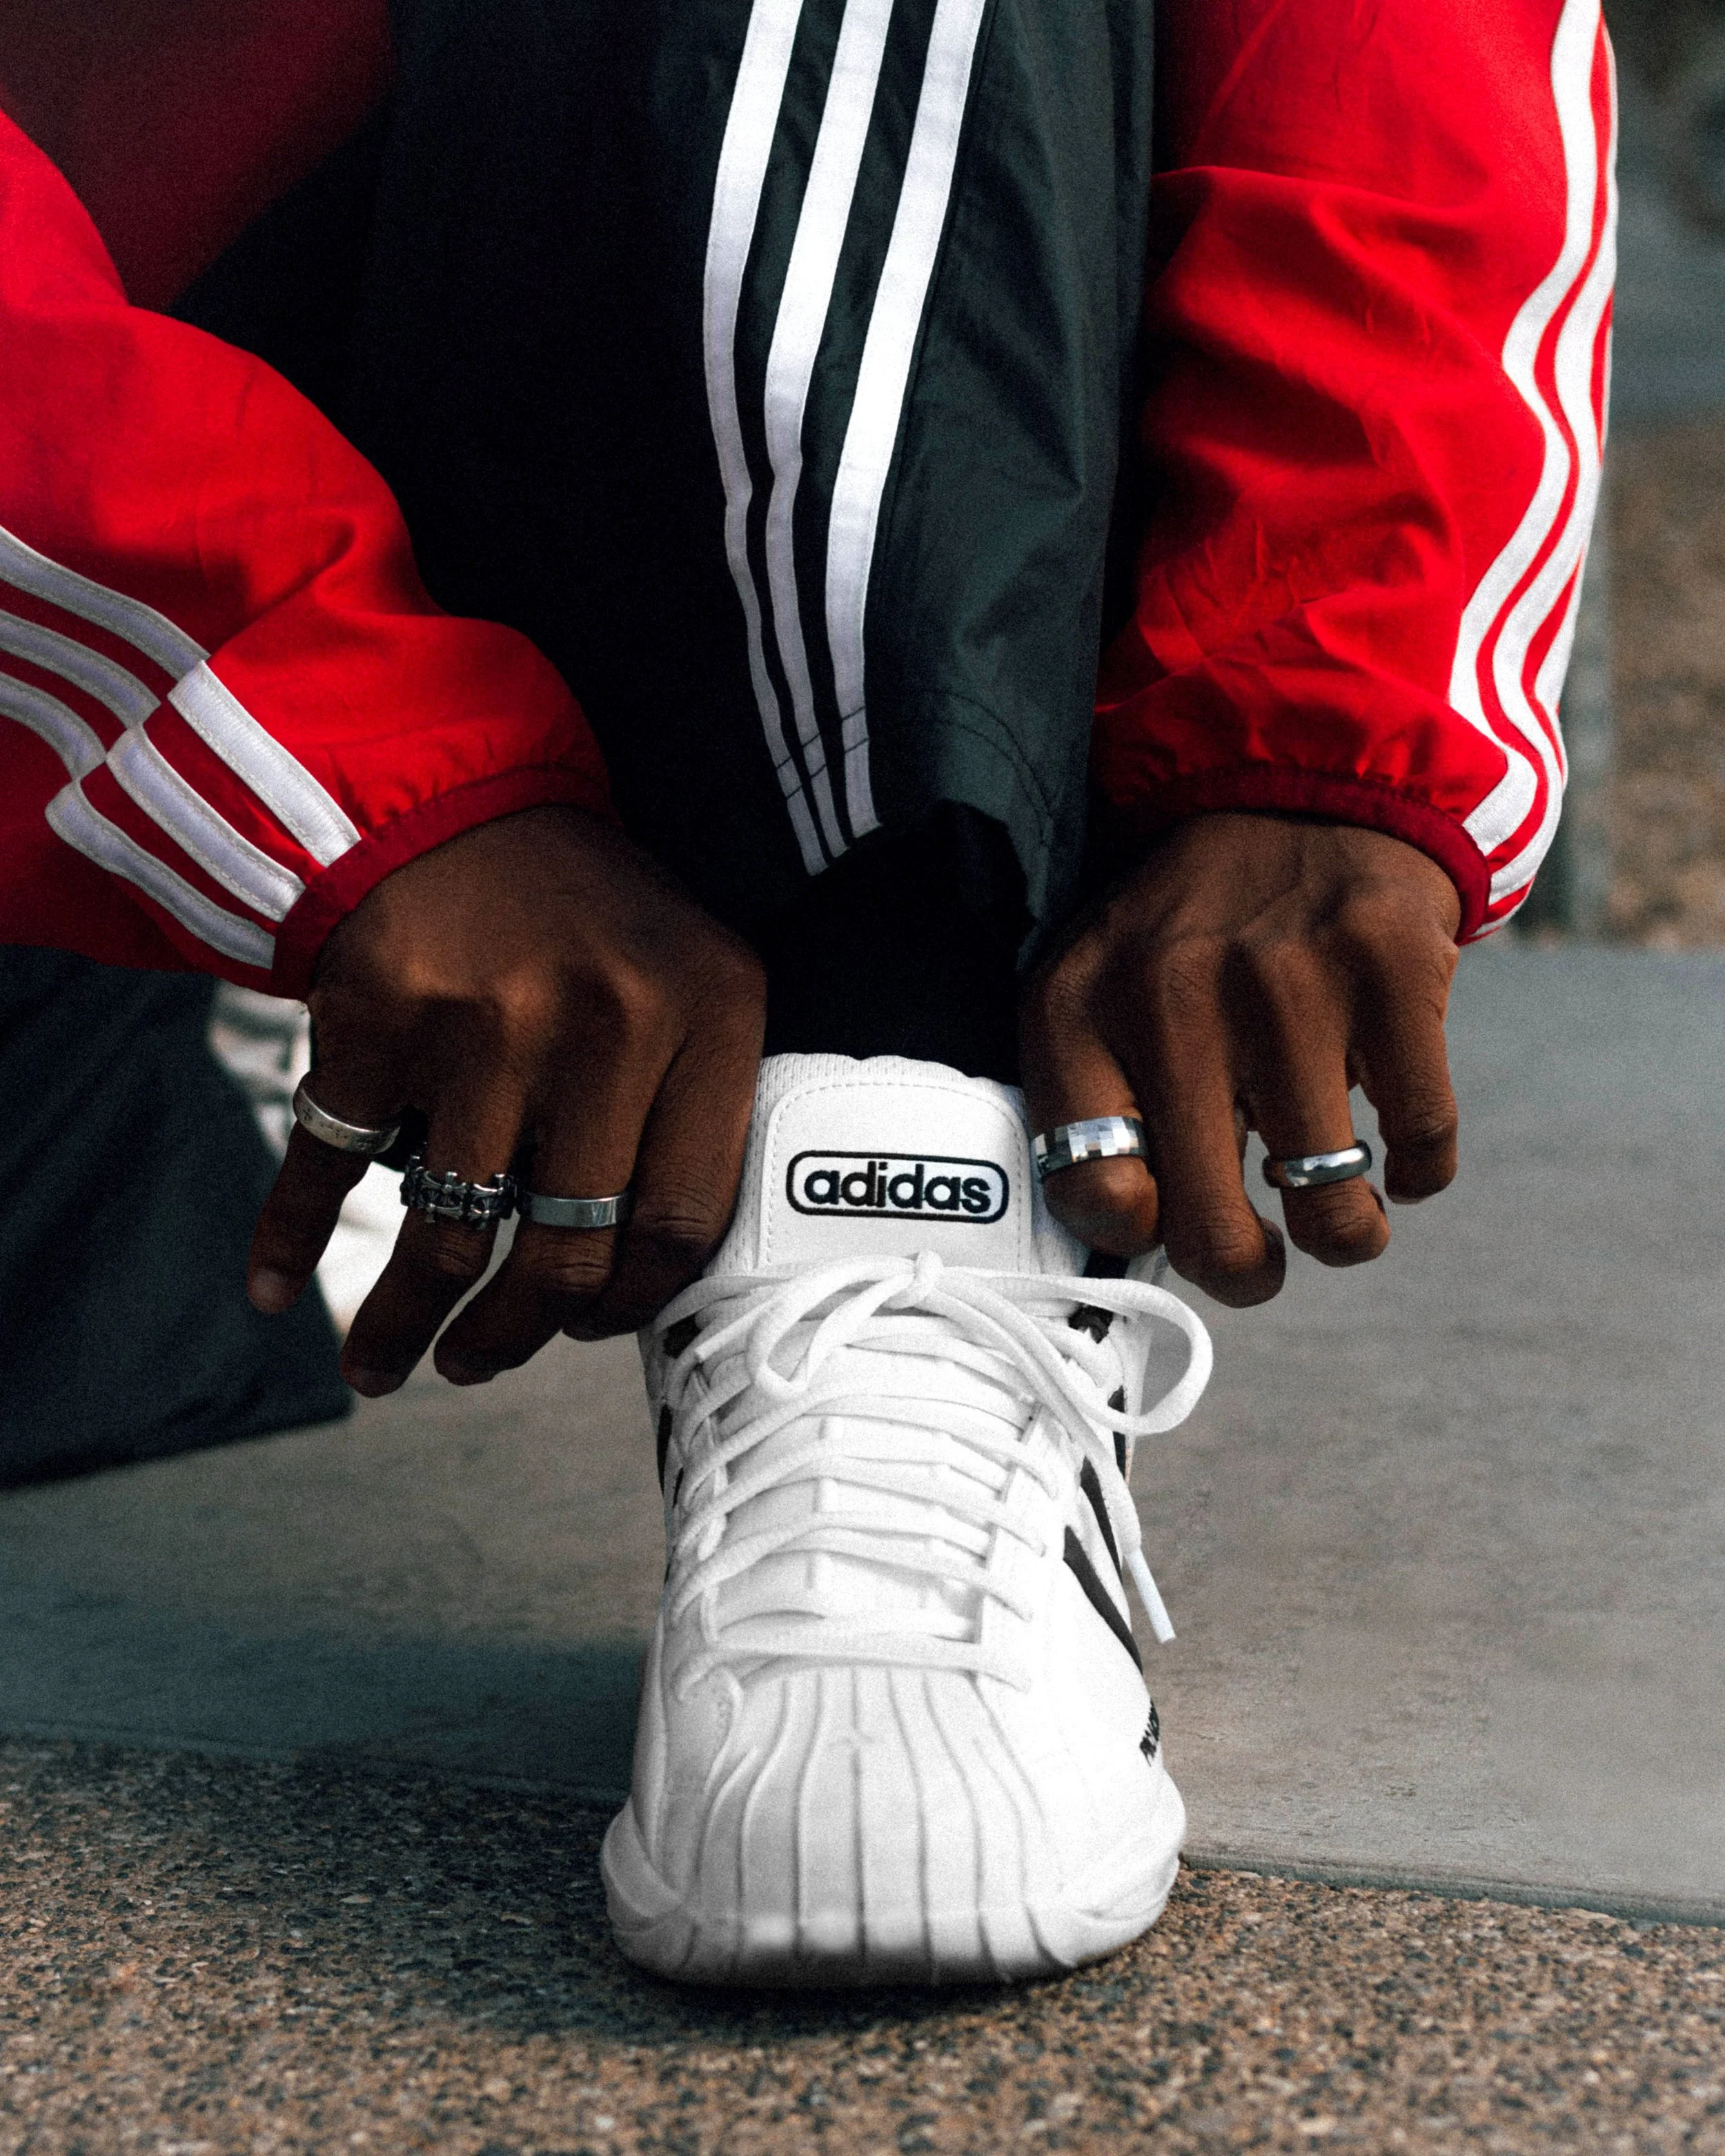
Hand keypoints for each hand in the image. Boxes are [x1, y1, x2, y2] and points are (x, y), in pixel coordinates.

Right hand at [247, 806, 765, 1389]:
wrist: (459, 799)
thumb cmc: (587, 920)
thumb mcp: (691, 984)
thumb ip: (694, 1110)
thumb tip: (643, 1281)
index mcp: (708, 1016)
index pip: (681, 1221)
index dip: (632, 1302)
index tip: (591, 1326)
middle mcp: (604, 1024)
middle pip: (566, 1251)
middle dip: (515, 1337)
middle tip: (484, 1361)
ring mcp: (485, 1024)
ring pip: (448, 1234)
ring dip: (407, 1323)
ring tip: (386, 1364)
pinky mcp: (378, 1020)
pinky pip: (330, 1165)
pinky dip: (290, 1238)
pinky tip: (275, 1288)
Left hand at [1019, 813, 1461, 1305]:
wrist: (1303, 790)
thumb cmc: (1190, 935)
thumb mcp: (1100, 990)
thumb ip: (1095, 1104)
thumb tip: (1140, 1247)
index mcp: (1082, 1007)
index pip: (1089, 1186)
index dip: (1134, 1229)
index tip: (1165, 1215)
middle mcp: (1174, 995)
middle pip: (1209, 1230)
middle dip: (1244, 1274)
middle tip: (1259, 1265)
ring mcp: (1289, 983)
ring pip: (1329, 1207)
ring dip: (1344, 1236)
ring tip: (1341, 1218)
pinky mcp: (1393, 973)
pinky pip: (1422, 1145)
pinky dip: (1418, 1174)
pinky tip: (1400, 1153)